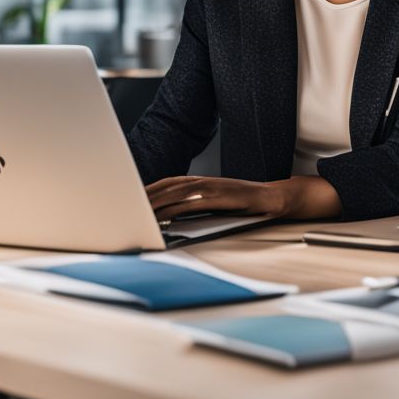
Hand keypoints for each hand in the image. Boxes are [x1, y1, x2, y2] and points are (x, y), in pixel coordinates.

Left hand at [145, 175, 341, 221]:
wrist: (272, 198)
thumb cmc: (243, 204)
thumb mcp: (216, 203)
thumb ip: (196, 206)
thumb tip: (172, 217)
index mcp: (200, 181)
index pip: (168, 183)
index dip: (149, 189)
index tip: (131, 197)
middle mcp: (203, 181)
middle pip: (167, 186)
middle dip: (146, 194)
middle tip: (126, 203)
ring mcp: (211, 187)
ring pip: (176, 193)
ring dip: (156, 202)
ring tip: (139, 211)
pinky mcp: (220, 197)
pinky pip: (193, 203)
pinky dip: (176, 209)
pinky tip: (165, 216)